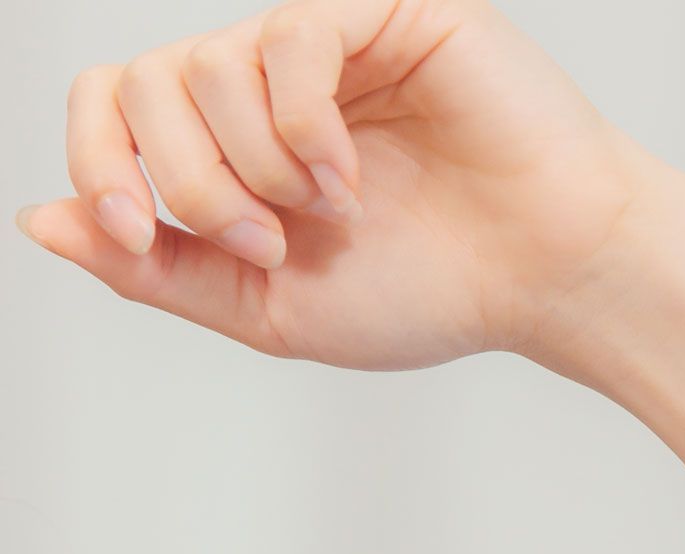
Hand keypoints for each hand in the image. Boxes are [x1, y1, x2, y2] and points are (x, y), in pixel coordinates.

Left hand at [16, 0, 640, 368]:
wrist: (551, 278)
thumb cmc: (439, 294)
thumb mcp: (275, 311)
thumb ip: (162, 271)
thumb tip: (43, 222)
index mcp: (238, 144)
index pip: (113, 106)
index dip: (100, 165)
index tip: (137, 233)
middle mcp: (269, 82)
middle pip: (147, 85)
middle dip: (190, 182)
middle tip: (267, 243)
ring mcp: (325, 41)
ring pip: (208, 62)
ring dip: (254, 162)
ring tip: (332, 212)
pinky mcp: (384, 10)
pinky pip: (286, 32)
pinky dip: (301, 120)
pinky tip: (349, 175)